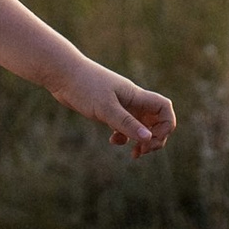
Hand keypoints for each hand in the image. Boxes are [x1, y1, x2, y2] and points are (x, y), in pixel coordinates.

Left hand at [51, 62, 177, 159]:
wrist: (62, 74)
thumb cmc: (85, 86)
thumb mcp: (106, 108)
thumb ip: (127, 124)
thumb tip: (148, 139)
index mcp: (136, 97)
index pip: (164, 108)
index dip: (166, 125)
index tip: (151, 139)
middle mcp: (132, 100)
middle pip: (156, 120)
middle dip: (154, 138)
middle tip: (142, 151)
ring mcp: (120, 105)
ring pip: (140, 125)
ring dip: (141, 140)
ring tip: (134, 154)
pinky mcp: (107, 109)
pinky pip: (124, 126)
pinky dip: (123, 136)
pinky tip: (112, 141)